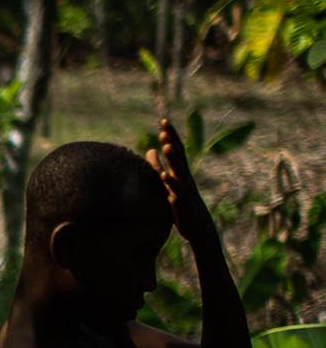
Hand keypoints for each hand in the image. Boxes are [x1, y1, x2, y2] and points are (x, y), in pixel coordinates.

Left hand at [147, 116, 217, 249]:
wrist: (197, 226)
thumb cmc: (181, 203)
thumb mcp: (167, 182)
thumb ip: (158, 166)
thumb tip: (149, 150)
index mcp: (180, 171)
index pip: (177, 149)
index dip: (171, 135)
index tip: (164, 120)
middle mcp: (184, 176)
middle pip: (179, 154)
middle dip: (172, 140)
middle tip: (165, 125)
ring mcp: (185, 188)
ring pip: (180, 170)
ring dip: (173, 158)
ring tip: (166, 145)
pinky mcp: (183, 201)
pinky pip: (177, 190)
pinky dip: (171, 182)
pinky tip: (164, 175)